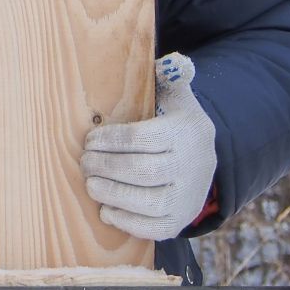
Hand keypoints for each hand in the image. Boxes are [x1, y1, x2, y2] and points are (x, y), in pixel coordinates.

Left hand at [81, 52, 216, 241]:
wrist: (204, 162)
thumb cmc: (175, 124)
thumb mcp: (176, 98)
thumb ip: (171, 77)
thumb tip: (174, 61)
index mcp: (187, 133)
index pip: (144, 138)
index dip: (111, 140)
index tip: (90, 139)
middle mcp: (191, 167)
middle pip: (143, 171)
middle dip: (107, 167)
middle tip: (85, 162)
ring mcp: (188, 197)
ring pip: (148, 201)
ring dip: (112, 194)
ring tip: (91, 184)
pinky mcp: (179, 220)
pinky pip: (153, 228)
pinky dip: (127, 221)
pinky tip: (107, 209)